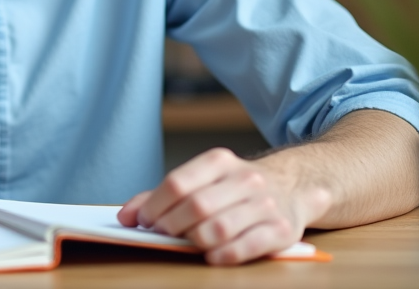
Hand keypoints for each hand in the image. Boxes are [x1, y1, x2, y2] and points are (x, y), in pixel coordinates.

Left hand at [117, 147, 330, 264]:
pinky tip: (211, 256)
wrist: (293, 186)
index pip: (178, 183)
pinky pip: (246, 247)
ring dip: (194, 241)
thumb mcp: (203, 180)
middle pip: (197, 206)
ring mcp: (265, 204)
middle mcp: (245, 179)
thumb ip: (162, 195)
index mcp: (220, 161)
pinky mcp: (281, 230)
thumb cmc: (235, 188)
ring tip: (186, 244)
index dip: (154, 206)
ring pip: (219, 228)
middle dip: (171, 226)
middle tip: (162, 235)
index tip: (142, 221)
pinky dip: (223, 255)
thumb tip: (125, 216)